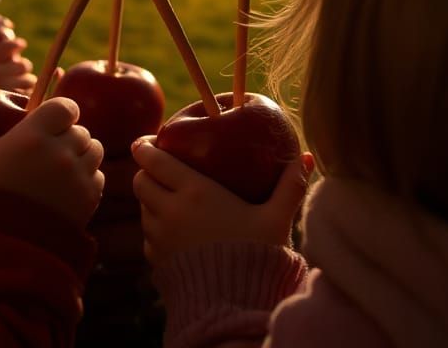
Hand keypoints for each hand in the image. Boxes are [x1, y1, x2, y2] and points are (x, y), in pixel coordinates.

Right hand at [0, 37, 35, 98]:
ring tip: (22, 84)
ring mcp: (9, 89)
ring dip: (28, 80)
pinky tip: (23, 98)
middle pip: (23, 64)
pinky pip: (29, 97)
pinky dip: (28, 96)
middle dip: (23, 65)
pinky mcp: (14, 105)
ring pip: (30, 80)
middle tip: (18, 69)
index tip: (20, 45)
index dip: (18, 44)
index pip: (10, 46)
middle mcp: (1, 74)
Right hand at [0, 91, 104, 226]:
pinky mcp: (89, 200)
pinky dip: (86, 178)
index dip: (60, 112)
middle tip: (49, 150)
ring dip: (81, 154)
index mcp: (34, 136)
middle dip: (67, 135)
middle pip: (80, 129)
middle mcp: (62, 152)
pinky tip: (66, 189)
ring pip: (93, 151)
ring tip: (60, 168)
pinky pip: (98, 177)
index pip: (67, 107)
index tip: (49, 122)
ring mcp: (78, 177)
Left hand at [132, 137, 312, 266]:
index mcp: (194, 192)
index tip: (148, 140)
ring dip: (151, 199)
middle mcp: (169, 211)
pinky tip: (174, 229)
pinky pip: (148, 236)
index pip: (154, 160)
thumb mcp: (276, 220)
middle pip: (140, 181)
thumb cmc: (256, 256)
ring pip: (143, 208)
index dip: (146, 147)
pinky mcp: (157, 261)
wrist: (234, 308)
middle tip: (158, 166)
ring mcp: (160, 238)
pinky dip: (155, 226)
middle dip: (146, 170)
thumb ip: (289, 187)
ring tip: (168, 195)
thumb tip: (307, 158)